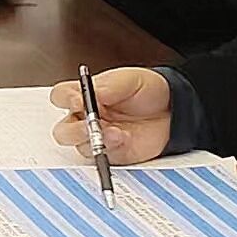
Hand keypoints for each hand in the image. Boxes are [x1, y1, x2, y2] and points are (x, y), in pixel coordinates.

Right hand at [48, 67, 174, 165]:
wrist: (175, 110)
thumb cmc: (149, 90)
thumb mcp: (129, 79)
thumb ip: (108, 86)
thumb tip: (88, 94)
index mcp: (87, 95)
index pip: (61, 96)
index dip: (65, 99)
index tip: (79, 100)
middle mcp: (87, 118)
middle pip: (63, 129)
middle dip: (73, 129)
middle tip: (89, 125)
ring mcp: (99, 138)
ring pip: (79, 146)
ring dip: (93, 141)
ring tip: (114, 133)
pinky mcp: (114, 154)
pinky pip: (103, 157)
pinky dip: (111, 150)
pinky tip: (123, 139)